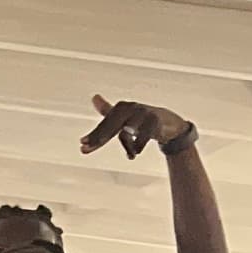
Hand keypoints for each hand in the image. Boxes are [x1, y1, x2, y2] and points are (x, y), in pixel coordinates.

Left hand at [81, 92, 196, 159]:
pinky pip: (142, 135)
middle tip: (85, 150)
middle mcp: (130, 108)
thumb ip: (108, 110)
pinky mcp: (155, 120)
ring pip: (127, 132)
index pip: (104, 123)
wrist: (169, 123)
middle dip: (98, 138)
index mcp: (121, 108)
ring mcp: (143, 113)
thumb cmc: (142, 120)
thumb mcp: (124, 117)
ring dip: (127, 145)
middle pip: (111, 125)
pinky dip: (137, 145)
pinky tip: (135, 153)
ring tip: (131, 155)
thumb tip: (94, 97)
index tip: (82, 144)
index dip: (94, 134)